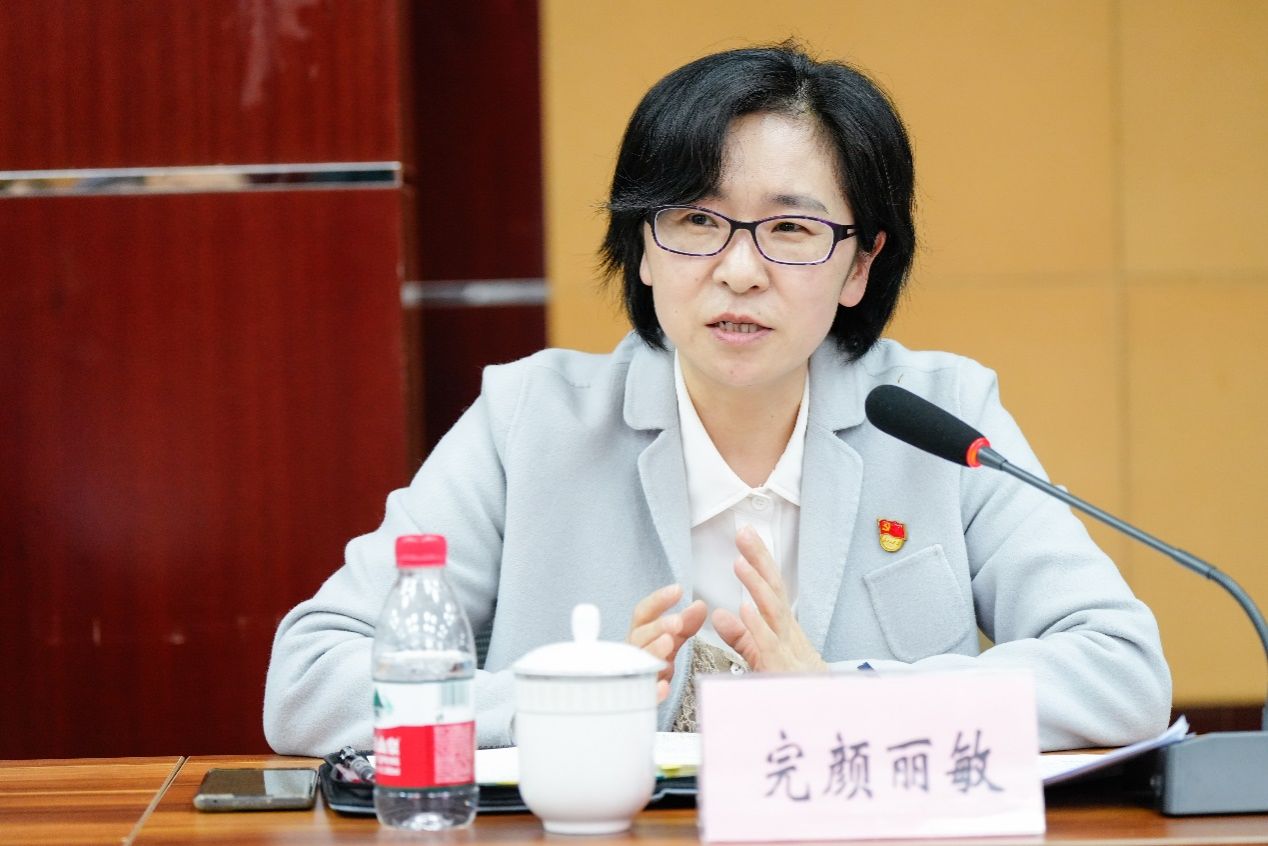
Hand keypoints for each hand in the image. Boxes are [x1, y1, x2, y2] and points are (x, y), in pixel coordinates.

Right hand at [627, 584, 707, 701]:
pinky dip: (652, 691)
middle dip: (657, 627)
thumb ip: (685, 623)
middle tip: (678, 622)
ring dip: (652, 650)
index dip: (658, 600)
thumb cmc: (657, 659)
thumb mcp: (673, 638)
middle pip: (640, 635)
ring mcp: (637, 674)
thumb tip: (699, 605)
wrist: (645, 693)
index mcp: (641, 633)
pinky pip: (644, 695)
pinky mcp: (641, 697)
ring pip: (639, 661)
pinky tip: (664, 687)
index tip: (678, 590)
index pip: (644, 612)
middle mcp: (635, 651)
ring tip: (668, 642)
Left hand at [713, 525, 827, 672]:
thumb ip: (741, 635)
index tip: (746, 535)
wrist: (817, 714)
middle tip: (744, 534)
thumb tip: (719, 614)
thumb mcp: (762, 654)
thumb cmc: (792, 682)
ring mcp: (787, 649)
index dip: (759, 560)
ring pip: (773, 612)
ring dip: (757, 586)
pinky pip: (768, 646)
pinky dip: (757, 627)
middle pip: (774, 590)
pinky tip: (745, 609)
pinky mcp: (781, 669)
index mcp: (782, 626)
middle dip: (760, 560)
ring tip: (740, 563)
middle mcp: (787, 632)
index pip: (770, 586)